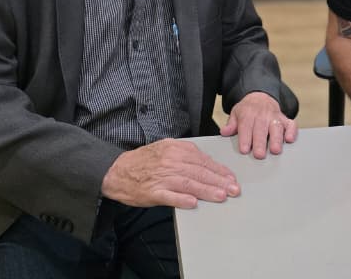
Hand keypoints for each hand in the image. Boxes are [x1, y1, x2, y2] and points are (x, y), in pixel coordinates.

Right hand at [101, 138, 239, 208]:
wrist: (116, 171)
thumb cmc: (143, 161)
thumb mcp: (165, 149)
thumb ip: (185, 155)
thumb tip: (207, 165)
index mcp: (175, 149)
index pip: (202, 160)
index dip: (219, 170)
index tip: (231, 178)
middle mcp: (170, 161)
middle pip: (199, 171)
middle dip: (219, 181)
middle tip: (234, 189)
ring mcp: (161, 177)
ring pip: (189, 183)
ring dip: (207, 191)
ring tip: (221, 196)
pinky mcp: (152, 191)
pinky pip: (169, 195)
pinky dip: (182, 199)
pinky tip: (193, 203)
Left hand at [221, 91, 296, 158]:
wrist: (260, 96)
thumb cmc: (247, 110)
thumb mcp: (236, 113)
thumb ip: (231, 124)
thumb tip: (224, 132)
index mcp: (248, 113)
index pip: (246, 126)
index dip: (245, 138)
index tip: (244, 149)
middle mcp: (262, 115)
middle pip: (261, 129)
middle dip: (260, 142)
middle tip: (259, 155)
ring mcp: (274, 117)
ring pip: (276, 127)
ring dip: (276, 139)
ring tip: (275, 150)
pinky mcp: (285, 119)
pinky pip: (291, 124)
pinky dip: (292, 131)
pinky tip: (290, 139)